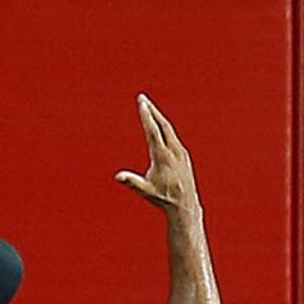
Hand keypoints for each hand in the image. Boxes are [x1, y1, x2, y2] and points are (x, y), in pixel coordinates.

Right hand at [113, 93, 200, 214]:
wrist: (185, 205)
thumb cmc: (163, 198)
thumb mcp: (146, 191)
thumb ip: (132, 182)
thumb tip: (118, 176)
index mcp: (163, 157)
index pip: (153, 131)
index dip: (146, 116)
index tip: (142, 103)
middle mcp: (174, 152)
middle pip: (163, 125)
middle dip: (152, 110)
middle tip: (143, 98)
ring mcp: (181, 152)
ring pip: (169, 129)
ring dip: (158, 117)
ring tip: (149, 107)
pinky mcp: (184, 155)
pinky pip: (173, 136)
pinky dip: (164, 127)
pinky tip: (160, 125)